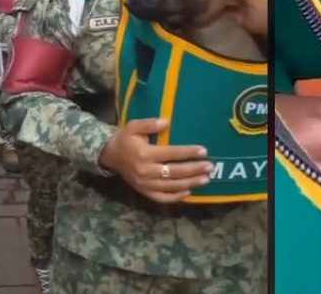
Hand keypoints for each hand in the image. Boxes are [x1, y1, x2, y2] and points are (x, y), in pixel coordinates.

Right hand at [99, 118, 213, 203]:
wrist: (110, 156)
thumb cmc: (125, 139)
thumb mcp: (133, 126)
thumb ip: (150, 124)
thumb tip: (167, 122)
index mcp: (145, 154)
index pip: (172, 154)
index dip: (188, 153)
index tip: (204, 151)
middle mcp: (146, 171)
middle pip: (175, 172)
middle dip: (194, 170)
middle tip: (210, 166)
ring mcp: (145, 184)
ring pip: (172, 186)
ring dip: (190, 183)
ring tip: (206, 179)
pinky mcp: (144, 192)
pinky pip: (162, 198)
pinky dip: (176, 197)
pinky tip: (189, 191)